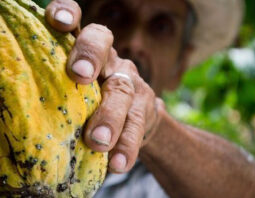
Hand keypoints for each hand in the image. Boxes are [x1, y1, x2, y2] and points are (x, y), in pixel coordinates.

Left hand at [45, 0, 163, 172]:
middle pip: (103, 45)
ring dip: (110, 115)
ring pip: (123, 90)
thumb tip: (19, 104)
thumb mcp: (77, 90)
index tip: (58, 22)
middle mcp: (110, 59)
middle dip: (90, 57)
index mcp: (88, 51)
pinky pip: (138, 123)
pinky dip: (127, 144)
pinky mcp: (146, 105)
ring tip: (98, 142)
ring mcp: (130, 80)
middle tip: (80, 77)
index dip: (69, 14)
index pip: (78, 22)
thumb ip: (60, 88)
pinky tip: (118, 163)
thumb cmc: (94, 102)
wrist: (136, 117)